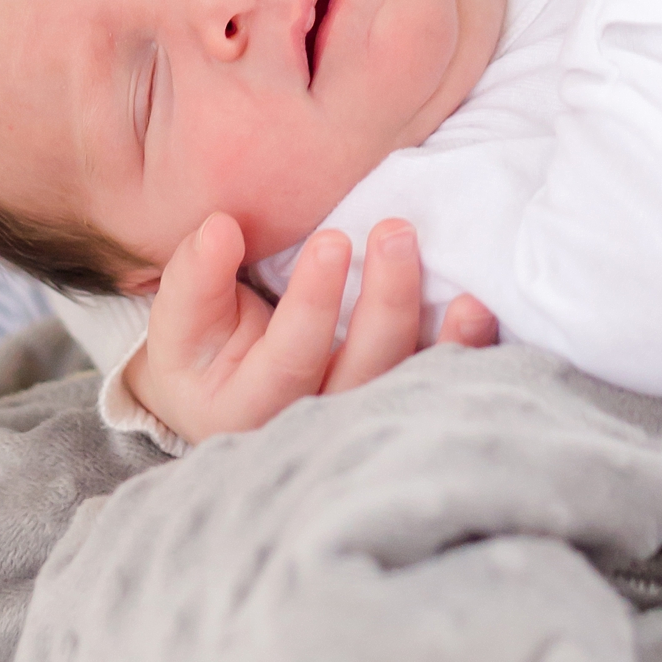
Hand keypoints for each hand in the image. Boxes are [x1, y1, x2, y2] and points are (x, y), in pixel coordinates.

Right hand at [124, 212, 496, 444]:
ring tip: (463, 291)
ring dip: (440, 342)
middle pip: (360, 378)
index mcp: (245, 413)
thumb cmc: (202, 350)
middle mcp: (308, 432)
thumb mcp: (181, 320)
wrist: (222, 394)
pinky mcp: (397, 411)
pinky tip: (479, 316)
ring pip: (405, 391)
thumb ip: (196, 277)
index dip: (313, 305)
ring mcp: (360, 427)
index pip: (289, 362)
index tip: (332, 239)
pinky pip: (437, 391)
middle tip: (395, 232)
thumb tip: (220, 228)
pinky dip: (466, 357)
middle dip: (384, 306)